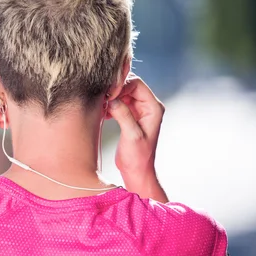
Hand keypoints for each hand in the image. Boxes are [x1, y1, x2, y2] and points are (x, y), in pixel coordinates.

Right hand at [107, 74, 165, 193]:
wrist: (137, 170)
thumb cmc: (138, 157)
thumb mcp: (132, 135)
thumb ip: (123, 115)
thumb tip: (111, 99)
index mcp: (153, 108)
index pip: (137, 85)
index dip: (122, 85)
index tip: (108, 94)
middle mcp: (148, 106)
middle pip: (130, 86)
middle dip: (115, 90)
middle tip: (102, 98)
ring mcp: (139, 110)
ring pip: (123, 93)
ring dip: (111, 97)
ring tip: (101, 106)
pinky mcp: (130, 115)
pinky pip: (119, 102)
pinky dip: (110, 105)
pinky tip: (103, 113)